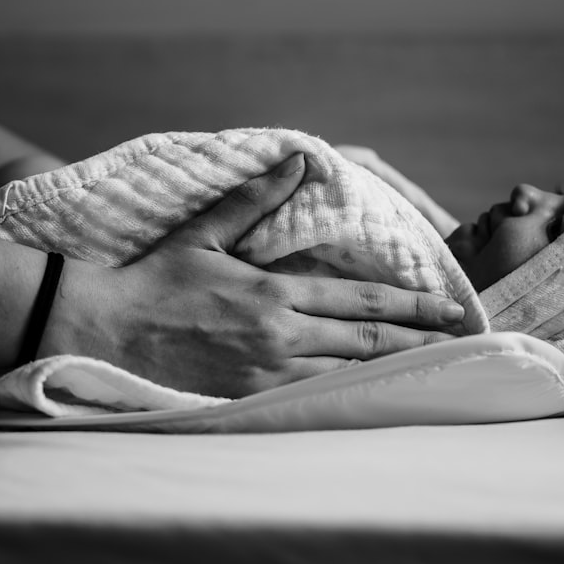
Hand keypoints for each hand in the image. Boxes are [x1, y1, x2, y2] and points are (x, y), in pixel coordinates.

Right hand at [42, 153, 463, 397]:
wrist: (104, 333)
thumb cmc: (153, 281)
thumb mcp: (203, 233)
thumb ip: (255, 200)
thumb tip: (297, 161)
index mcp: (274, 295)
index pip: (361, 303)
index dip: (412, 307)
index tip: (449, 308)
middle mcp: (280, 338)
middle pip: (366, 344)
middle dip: (417, 342)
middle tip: (459, 342)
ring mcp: (265, 376)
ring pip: (346, 377)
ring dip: (389, 371)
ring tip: (428, 368)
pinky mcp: (247, 401)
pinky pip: (311, 401)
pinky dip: (347, 394)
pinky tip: (370, 395)